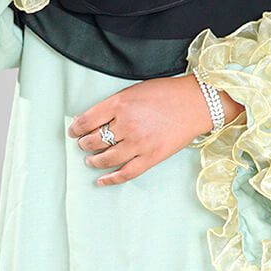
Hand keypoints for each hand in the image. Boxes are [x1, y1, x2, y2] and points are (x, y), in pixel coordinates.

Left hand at [67, 75, 243, 185]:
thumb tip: (94, 120)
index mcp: (120, 104)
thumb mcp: (134, 91)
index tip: (74, 131)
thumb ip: (114, 105)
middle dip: (84, 143)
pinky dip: (110, 179)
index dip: (76, 128)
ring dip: (93, 160)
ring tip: (90, 159)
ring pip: (106, 158)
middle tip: (82, 144)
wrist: (196, 103)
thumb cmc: (167, 93)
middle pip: (94, 140)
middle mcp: (126, 124)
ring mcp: (138, 143)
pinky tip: (101, 180)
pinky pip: (125, 173)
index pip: (87, 120)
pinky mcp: (151, 157)